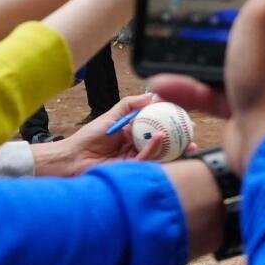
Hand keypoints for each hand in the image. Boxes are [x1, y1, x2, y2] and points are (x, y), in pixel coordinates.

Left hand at [34, 93, 179, 175]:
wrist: (72, 157)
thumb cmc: (89, 136)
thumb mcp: (113, 115)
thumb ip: (132, 104)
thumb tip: (153, 94)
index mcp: (135, 133)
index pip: (158, 126)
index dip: (172, 122)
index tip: (185, 116)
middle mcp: (139, 146)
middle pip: (164, 142)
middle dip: (181, 139)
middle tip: (192, 132)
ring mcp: (137, 158)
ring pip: (160, 153)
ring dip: (174, 146)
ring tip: (185, 139)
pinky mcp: (133, 169)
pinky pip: (148, 158)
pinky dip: (155, 148)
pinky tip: (160, 138)